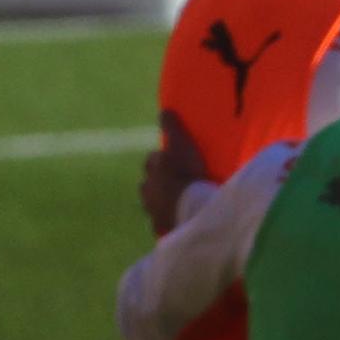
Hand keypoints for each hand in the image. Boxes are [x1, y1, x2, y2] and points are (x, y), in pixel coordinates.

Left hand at [140, 109, 208, 235]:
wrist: (191, 210)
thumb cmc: (186, 174)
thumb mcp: (181, 145)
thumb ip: (172, 127)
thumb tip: (164, 111)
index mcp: (151, 170)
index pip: (152, 161)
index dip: (162, 160)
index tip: (173, 160)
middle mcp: (147, 191)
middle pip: (149, 185)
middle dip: (158, 183)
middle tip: (176, 183)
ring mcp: (154, 212)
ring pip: (154, 205)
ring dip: (163, 203)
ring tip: (177, 204)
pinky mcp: (163, 229)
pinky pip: (164, 225)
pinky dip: (169, 222)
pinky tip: (178, 223)